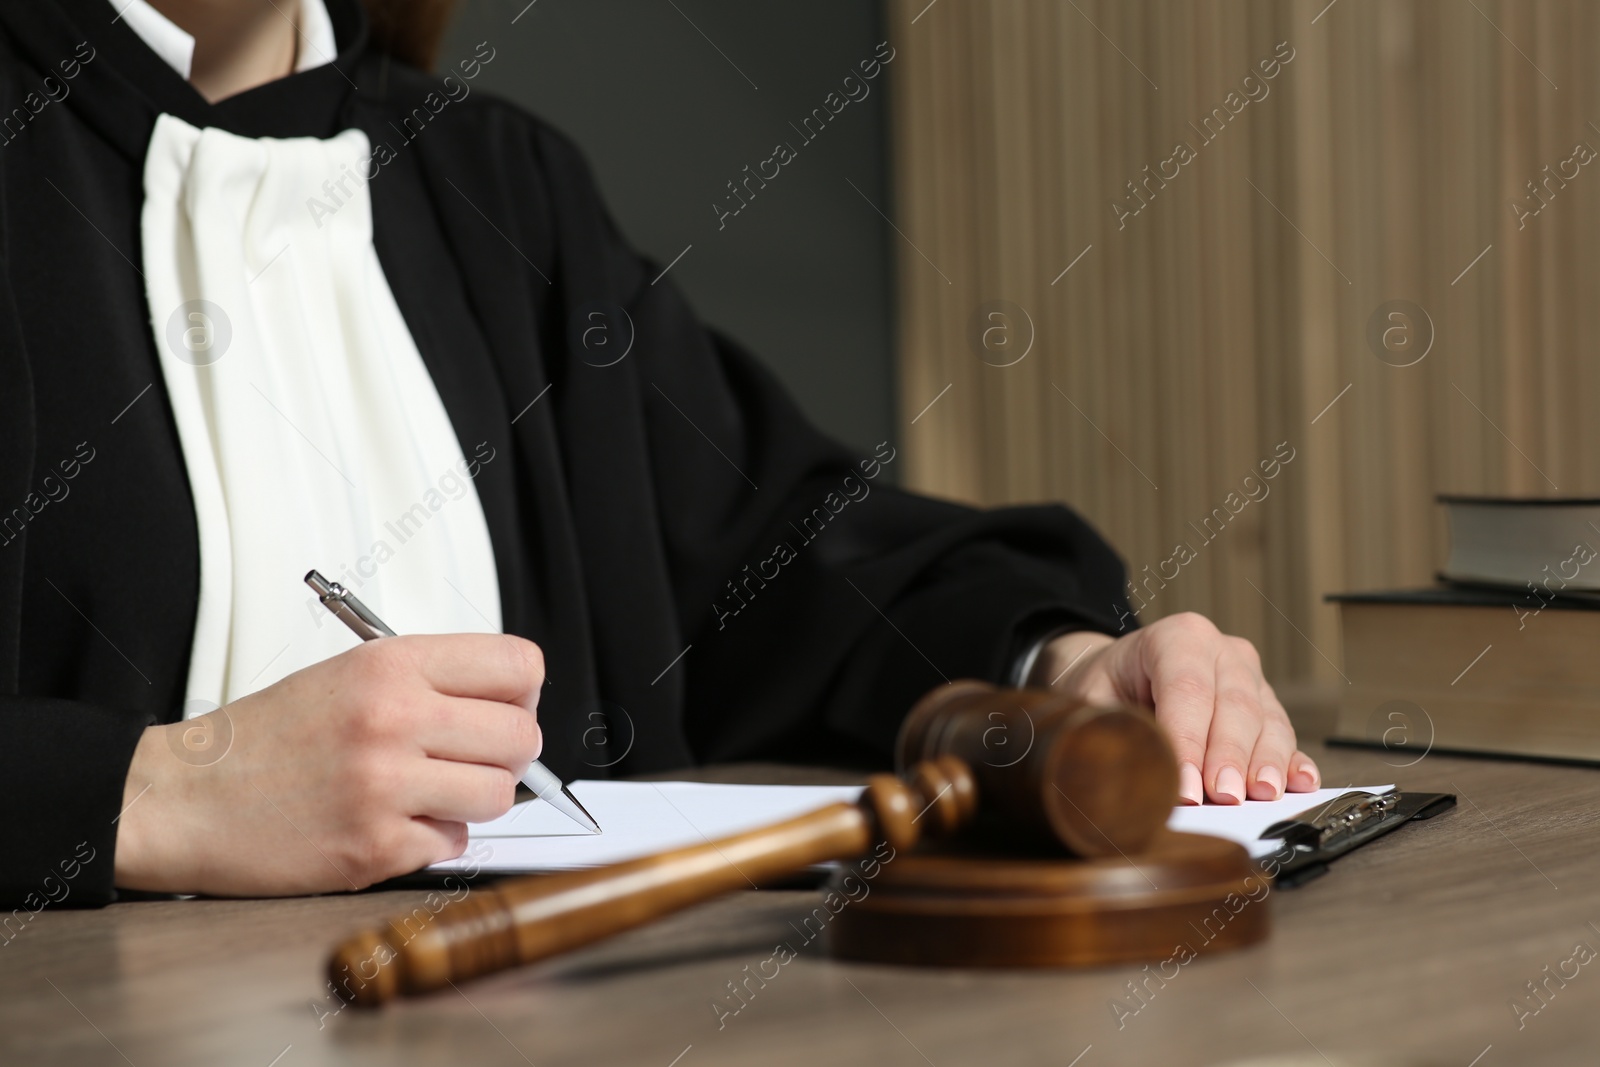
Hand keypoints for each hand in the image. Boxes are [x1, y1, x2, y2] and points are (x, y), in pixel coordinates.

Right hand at [114, 634, 545, 895]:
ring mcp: (386, 785)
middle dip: (508, 754)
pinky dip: (431, 838)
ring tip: (429, 792)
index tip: (508, 707)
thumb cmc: (265, 739)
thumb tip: (511, 703)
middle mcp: (394, 718)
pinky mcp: (375, 846)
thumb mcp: (348, 674)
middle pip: (521, 736)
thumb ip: (429, 681)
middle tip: (474, 759)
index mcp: (391, 666)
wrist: (184, 798)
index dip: (524, 692)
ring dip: (474, 800)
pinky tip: (391, 822)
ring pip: (498, 795)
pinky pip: (453, 843)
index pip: (518, 665)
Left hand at [1029, 613, 1319, 804]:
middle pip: (1235, 705)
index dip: (1188, 742)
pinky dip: (1292, 762)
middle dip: (1230, 756)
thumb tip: (1117, 770)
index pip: (1187, 690)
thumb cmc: (1106, 685)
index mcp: (1178, 637)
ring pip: (1267, 721)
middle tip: (1224, 798)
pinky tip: (1299, 784)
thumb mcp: (1090, 697)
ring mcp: (1250, 677)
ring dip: (1265, 763)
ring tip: (1260, 797)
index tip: (1185, 789)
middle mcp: (1222, 652)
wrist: (1121, 674)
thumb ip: (1106, 726)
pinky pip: (1284, 735)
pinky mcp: (1267, 705)